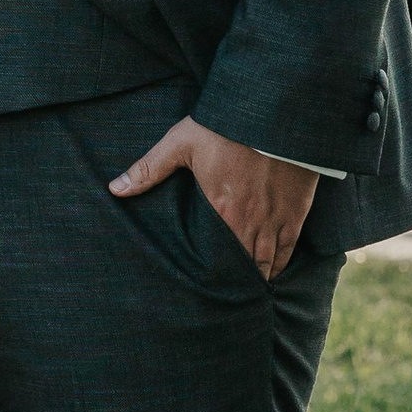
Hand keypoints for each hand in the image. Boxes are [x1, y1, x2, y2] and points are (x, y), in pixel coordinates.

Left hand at [110, 117, 319, 280]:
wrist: (275, 112)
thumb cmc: (225, 126)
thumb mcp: (180, 143)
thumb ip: (149, 169)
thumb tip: (115, 189)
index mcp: (221, 210)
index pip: (215, 257)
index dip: (212, 276)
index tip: (204, 288)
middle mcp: (249, 222)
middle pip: (243, 265)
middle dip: (234, 283)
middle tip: (225, 299)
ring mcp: (276, 218)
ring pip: (267, 260)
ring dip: (257, 277)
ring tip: (247, 293)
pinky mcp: (297, 210)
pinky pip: (290, 247)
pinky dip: (281, 263)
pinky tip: (275, 272)